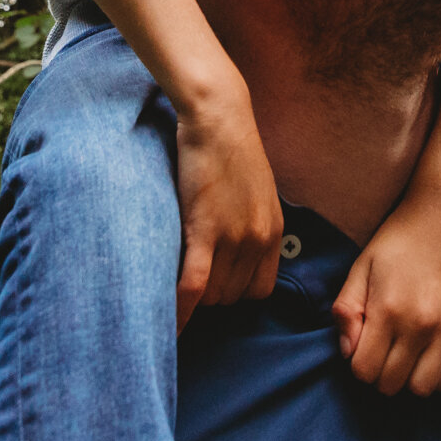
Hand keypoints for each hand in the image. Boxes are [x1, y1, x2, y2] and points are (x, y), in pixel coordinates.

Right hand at [174, 98, 283, 331]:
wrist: (218, 116)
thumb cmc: (230, 149)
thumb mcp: (256, 192)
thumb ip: (251, 225)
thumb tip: (232, 254)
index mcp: (273, 232)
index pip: (257, 292)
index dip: (233, 294)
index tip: (212, 286)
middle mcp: (259, 240)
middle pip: (231, 297)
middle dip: (208, 295)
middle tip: (184, 276)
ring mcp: (234, 237)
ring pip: (211, 296)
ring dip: (191, 296)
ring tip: (171, 278)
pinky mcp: (205, 230)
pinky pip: (193, 286)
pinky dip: (180, 310)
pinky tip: (168, 324)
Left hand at [332, 192, 440, 395]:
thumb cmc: (397, 240)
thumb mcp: (360, 267)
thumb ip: (346, 309)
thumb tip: (347, 351)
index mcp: (387, 310)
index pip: (364, 370)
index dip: (357, 363)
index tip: (361, 345)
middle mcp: (418, 325)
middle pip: (391, 384)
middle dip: (378, 373)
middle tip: (380, 350)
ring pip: (423, 388)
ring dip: (407, 379)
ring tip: (403, 356)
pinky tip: (430, 362)